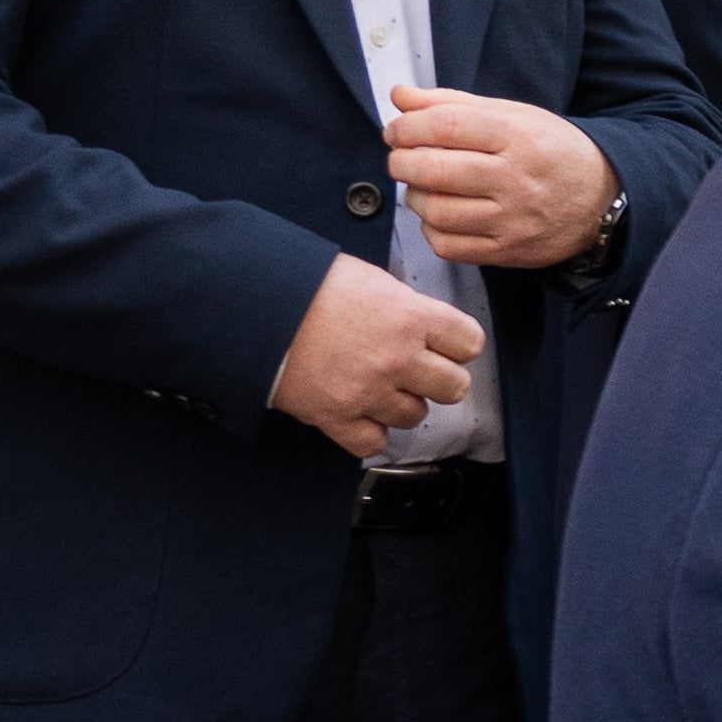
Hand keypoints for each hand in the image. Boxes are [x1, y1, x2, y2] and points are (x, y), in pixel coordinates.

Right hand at [272, 252, 485, 451]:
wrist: (253, 307)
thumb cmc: (303, 284)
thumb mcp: (367, 278)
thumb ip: (402, 304)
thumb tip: (419, 319)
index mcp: (410, 316)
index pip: (469, 342)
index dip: (458, 344)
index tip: (446, 345)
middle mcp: (397, 358)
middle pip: (454, 387)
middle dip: (440, 379)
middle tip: (418, 371)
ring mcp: (368, 391)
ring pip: (415, 416)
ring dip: (402, 404)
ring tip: (380, 387)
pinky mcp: (337, 417)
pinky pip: (373, 442)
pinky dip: (369, 432)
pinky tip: (359, 413)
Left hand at [385, 86, 620, 269]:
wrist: (602, 198)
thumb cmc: (551, 152)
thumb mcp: (512, 115)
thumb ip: (453, 104)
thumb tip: (400, 96)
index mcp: (517, 135)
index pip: (445, 126)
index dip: (408, 127)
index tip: (397, 131)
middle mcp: (516, 178)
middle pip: (433, 170)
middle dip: (401, 162)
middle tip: (401, 158)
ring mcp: (512, 219)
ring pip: (437, 212)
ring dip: (415, 197)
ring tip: (421, 187)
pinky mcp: (508, 251)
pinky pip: (449, 246)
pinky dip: (432, 230)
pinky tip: (440, 216)